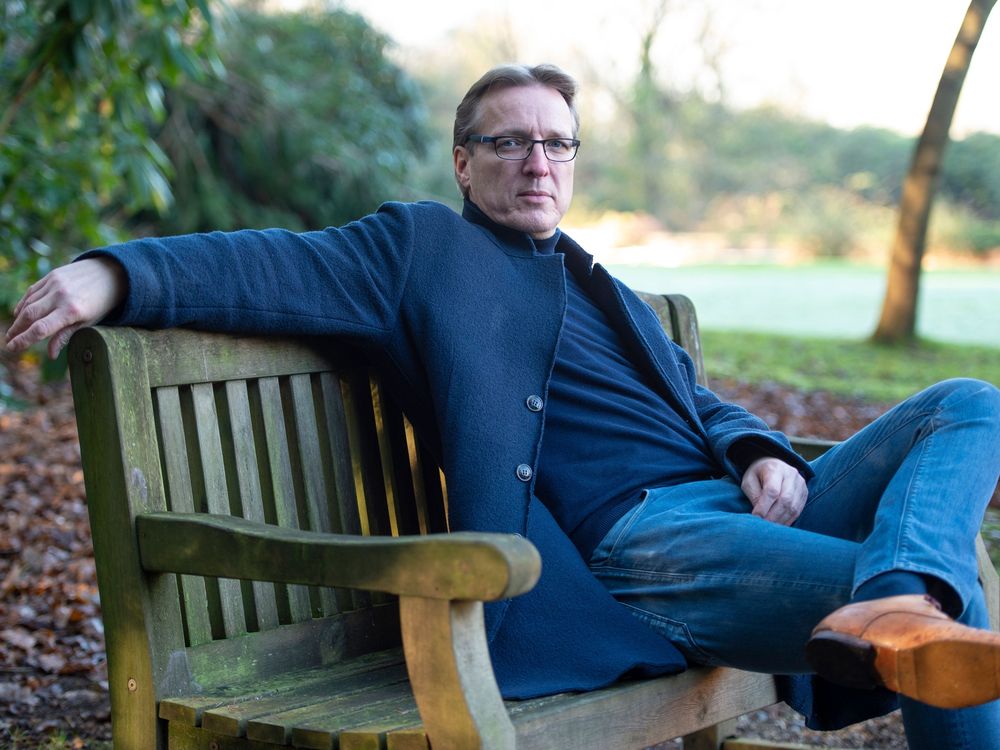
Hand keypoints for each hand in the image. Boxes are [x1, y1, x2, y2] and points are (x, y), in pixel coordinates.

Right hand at [4, 257, 126, 358]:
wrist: (111, 273)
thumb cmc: (102, 302)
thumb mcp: (89, 322)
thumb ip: (67, 336)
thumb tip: (51, 355)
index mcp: (72, 311)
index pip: (40, 329)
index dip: (23, 340)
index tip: (12, 349)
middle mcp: (60, 296)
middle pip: (29, 316)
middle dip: (16, 331)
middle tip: (9, 342)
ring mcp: (54, 283)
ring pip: (28, 303)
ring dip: (18, 319)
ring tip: (14, 331)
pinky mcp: (52, 275)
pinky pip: (32, 291)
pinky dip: (24, 303)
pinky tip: (20, 314)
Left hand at [741, 457, 807, 525]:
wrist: (772, 465)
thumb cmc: (757, 474)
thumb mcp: (749, 481)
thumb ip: (754, 495)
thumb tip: (760, 514)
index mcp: (775, 468)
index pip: (772, 490)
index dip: (764, 506)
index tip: (756, 517)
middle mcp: (791, 474)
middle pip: (785, 499)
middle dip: (773, 516)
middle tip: (763, 526)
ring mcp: (800, 483)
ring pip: (793, 507)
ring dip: (781, 520)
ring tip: (770, 528)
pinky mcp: (804, 492)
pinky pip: (798, 510)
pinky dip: (788, 520)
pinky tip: (779, 525)